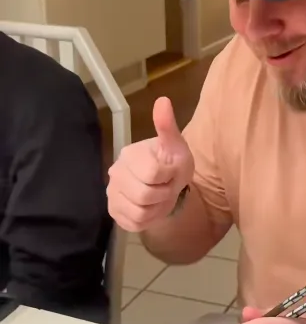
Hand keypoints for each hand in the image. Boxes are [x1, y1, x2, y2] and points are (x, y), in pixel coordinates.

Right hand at [107, 97, 194, 231]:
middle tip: (167, 186)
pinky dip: (148, 219)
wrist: (166, 183)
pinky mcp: (114, 212)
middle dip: (164, 193)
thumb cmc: (171, 161)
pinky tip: (151, 207)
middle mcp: (115, 173)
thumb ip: (167, 126)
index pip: (152, 173)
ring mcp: (112, 193)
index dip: (169, 176)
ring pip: (139, 212)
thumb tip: (163, 100)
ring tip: (160, 196)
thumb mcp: (176, 145)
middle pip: (144, 195)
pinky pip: (134, 224)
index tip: (171, 171)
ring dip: (157, 208)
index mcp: (130, 155)